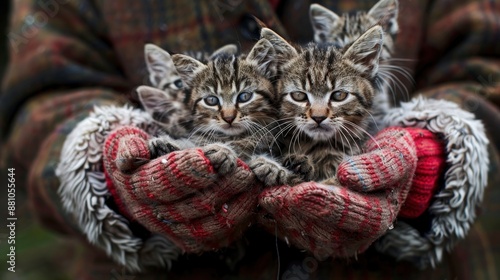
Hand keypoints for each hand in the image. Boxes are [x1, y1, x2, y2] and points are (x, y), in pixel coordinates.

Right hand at [102, 126, 259, 252]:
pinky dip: (238, 221)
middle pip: (191, 206)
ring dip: (235, 205)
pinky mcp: (191, 240)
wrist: (137, 183)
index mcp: (136, 188)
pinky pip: (218, 237)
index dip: (189, 170)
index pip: (163, 182)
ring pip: (208, 226)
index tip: (214, 155)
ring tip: (252, 182)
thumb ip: (129, 145)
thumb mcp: (125, 142)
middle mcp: (153, 215)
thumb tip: (134, 154)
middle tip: (243, 168)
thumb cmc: (140, 155)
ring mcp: (173, 230)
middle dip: (222, 186)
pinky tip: (251, 199)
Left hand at [258, 127, 443, 258]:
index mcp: (379, 216)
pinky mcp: (322, 237)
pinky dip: (280, 222)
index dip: (324, 203)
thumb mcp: (397, 155)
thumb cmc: (390, 158)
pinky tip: (266, 206)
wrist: (385, 171)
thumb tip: (349, 176)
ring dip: (283, 219)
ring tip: (265, 198)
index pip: (350, 214)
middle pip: (325, 231)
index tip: (300, 190)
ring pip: (308, 237)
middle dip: (295, 213)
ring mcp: (339, 239)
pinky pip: (299, 236)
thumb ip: (379, 166)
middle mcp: (359, 235)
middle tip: (271, 195)